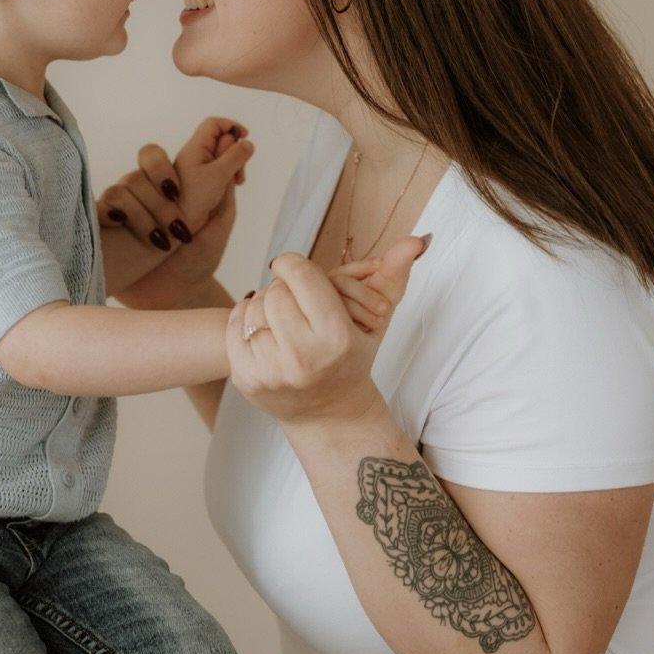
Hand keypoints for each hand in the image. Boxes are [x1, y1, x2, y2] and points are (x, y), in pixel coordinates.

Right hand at [99, 117, 253, 307]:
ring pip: (125, 184)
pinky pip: (102, 206)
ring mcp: (125, 205)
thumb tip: (238, 147)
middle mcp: (147, 189)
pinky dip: (114, 216)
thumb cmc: (199, 260)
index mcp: (172, 185)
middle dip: (160, 181)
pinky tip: (125, 231)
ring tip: (162, 243)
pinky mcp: (106, 224)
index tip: (179, 189)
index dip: (169, 161)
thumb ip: (224, 187)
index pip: (162, 154)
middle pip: (146, 156)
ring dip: (147, 214)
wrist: (175, 296)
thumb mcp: (219, 223)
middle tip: (174, 212)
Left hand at [228, 236, 427, 425]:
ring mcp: (271, 372)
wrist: (330, 414)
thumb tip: (419, 239)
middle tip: (294, 299)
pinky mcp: (247, 380)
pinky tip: (265, 331)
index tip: (296, 269)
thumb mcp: (375, 319)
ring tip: (283, 319)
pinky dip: (246, 320)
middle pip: (275, 290)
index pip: (300, 275)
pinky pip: (234, 326)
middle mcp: (302, 358)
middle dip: (283, 288)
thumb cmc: (352, 359)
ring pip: (253, 306)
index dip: (294, 264)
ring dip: (265, 305)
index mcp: (336, 338)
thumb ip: (393, 276)